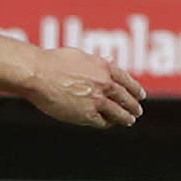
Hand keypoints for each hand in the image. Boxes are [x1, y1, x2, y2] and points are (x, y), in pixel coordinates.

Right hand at [17, 44, 145, 127]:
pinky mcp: (86, 114)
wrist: (39, 74)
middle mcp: (104, 83)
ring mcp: (97, 100)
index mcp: (104, 67)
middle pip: (125, 98)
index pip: (126, 80)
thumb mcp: (80, 56)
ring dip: (125, 118)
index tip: (141, 95)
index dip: (135, 89)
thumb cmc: (53, 62)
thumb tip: (109, 59)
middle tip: (138, 111)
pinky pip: (102, 121)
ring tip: (129, 120)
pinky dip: (107, 123)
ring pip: (117, 112)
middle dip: (133, 105)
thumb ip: (97, 61)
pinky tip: (109, 124)